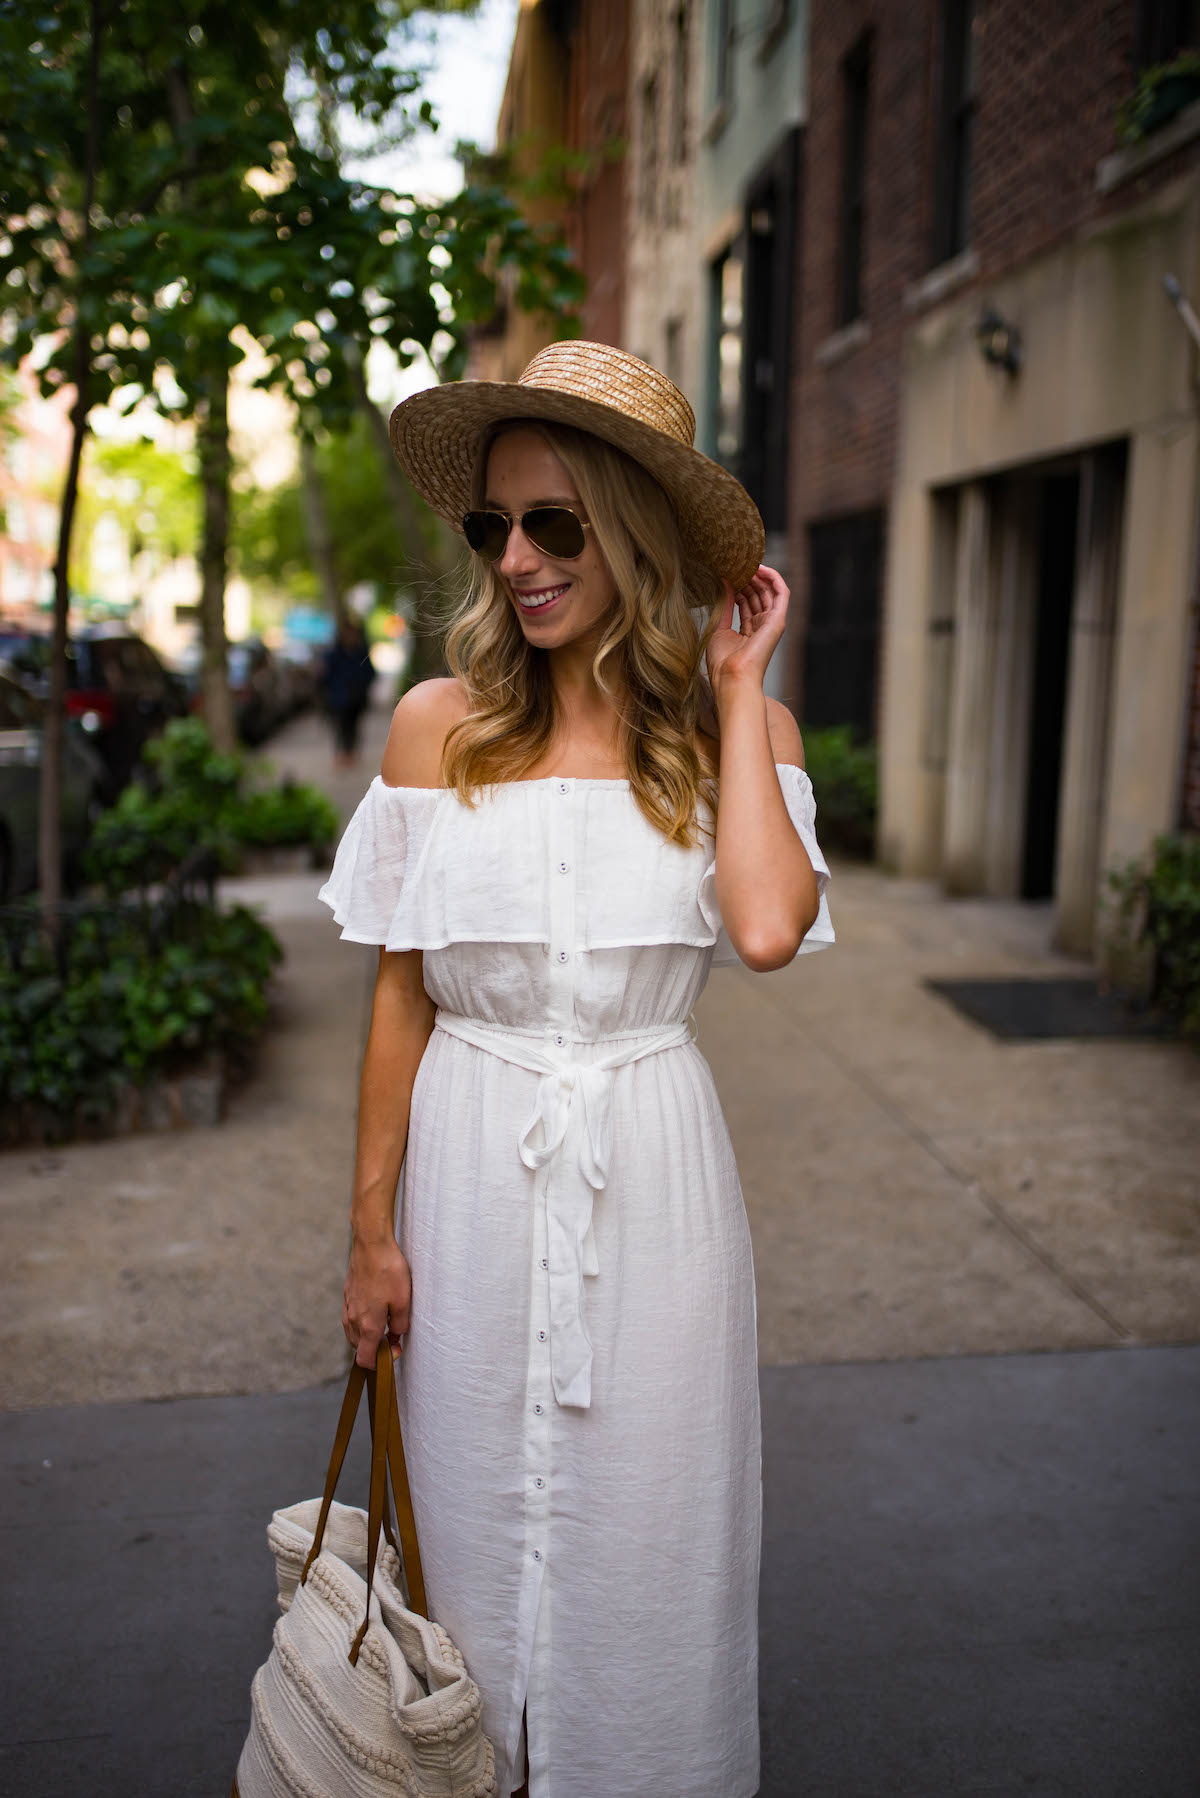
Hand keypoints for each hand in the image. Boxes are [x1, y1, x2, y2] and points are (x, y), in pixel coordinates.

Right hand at [343, 1234, 411, 1367]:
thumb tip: (396, 1335)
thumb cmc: (389, 1271)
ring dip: (368, 1335)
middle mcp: (353, 1320)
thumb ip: (400, 1325)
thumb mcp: (403, 1301)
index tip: (395, 1350)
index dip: (380, 1363)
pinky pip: (352, 1318)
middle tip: (394, 1335)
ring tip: (386, 1321)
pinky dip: (362, 1321)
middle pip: (359, 1348)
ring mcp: (348, 1307)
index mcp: (368, 1326)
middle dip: (376, 1348)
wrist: (371, 1244)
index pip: (365, 1360)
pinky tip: (377, 1307)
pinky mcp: (347, 1295)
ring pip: (354, 1333)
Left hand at [705, 565, 789, 698]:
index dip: (738, 586)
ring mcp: (772, 624)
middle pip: (758, 596)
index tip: (726, 573)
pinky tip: (760, 567)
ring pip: (769, 592)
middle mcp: (762, 627)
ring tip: (744, 563)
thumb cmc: (723, 663)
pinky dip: (773, 578)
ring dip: (758, 576)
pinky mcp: (778, 620)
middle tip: (733, 564)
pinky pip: (781, 593)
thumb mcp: (719, 628)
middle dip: (746, 578)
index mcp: (749, 632)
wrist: (732, 677)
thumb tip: (724, 584)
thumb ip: (724, 606)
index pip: (746, 603)